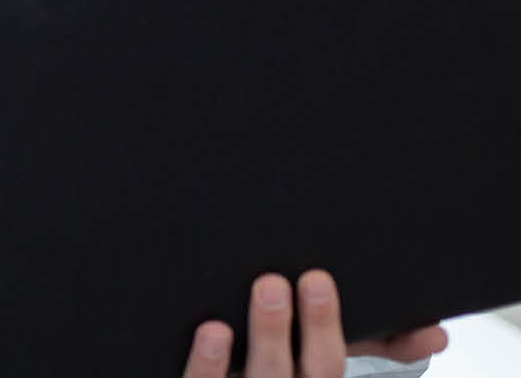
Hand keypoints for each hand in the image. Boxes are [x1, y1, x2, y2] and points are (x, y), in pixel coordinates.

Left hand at [182, 271, 448, 377]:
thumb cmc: (270, 366)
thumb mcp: (311, 355)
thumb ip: (368, 343)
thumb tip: (435, 333)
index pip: (343, 365)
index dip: (379, 345)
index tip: (374, 304)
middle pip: (317, 372)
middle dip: (320, 327)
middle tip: (314, 278)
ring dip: (270, 335)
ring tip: (268, 287)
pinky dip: (210, 362)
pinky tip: (213, 330)